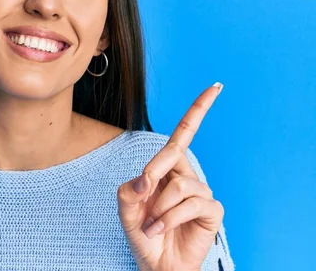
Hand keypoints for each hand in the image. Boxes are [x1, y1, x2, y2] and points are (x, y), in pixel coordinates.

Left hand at [117, 83, 224, 270]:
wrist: (156, 264)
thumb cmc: (143, 234)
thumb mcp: (125, 210)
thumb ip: (129, 190)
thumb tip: (147, 177)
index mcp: (166, 169)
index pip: (183, 134)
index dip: (198, 110)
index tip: (215, 87)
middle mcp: (185, 175)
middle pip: (174, 153)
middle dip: (154, 176)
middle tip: (144, 201)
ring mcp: (201, 191)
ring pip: (178, 184)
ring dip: (159, 208)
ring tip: (153, 226)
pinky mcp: (212, 209)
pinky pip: (191, 202)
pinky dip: (170, 218)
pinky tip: (161, 230)